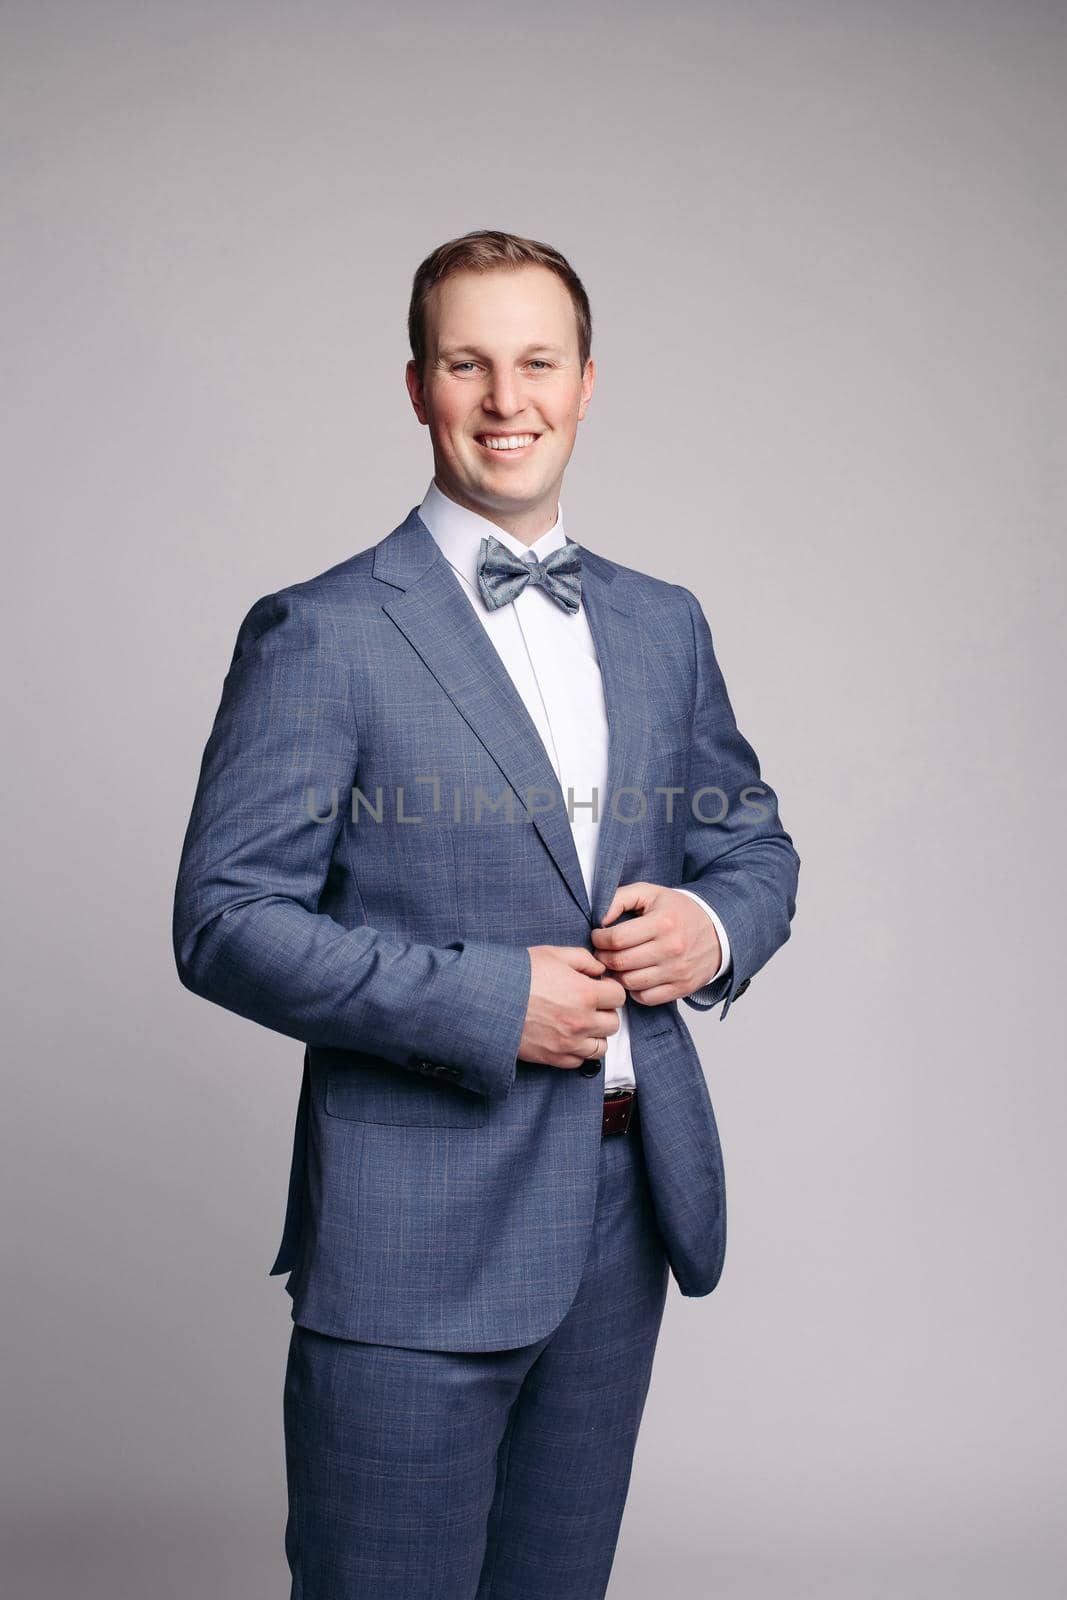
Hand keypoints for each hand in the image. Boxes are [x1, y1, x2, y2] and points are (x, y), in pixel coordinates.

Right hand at [519, 945, 626, 1068]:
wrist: (487, 999)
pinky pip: (580, 1061)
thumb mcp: (552, 954)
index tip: (598, 987)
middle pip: (613, 1023)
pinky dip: (578, 1051)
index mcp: (585, 993)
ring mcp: (568, 1043)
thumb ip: (583, 959)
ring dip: (595, 1034)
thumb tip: (599, 970)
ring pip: (601, 1047)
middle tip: (589, 1004)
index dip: (609, 989)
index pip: (618, 997)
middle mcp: (581, 1021)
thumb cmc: (518, 974)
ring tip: (580, 1023)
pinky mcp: (553, 1058)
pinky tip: (567, 1037)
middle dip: (605, 1012)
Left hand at [591, 882, 721, 1004]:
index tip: (599, 936)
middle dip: (603, 957)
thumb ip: (619, 898)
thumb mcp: (650, 893)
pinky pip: (646, 998)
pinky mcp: (682, 987)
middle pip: (620, 963)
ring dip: (616, 975)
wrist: (718, 930)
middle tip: (603, 951)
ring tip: (617, 964)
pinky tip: (634, 976)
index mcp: (662, 922)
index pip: (617, 939)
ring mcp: (677, 971)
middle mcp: (671, 948)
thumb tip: (600, 920)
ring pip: (630, 983)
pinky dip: (634, 990)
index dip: (599, 939)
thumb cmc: (678, 911)